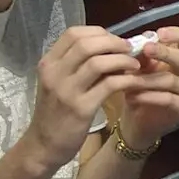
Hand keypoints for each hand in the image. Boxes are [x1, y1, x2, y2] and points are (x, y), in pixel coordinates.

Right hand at [25, 27, 147, 169]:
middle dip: (114, 43)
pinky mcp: (81, 108)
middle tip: (129, 49)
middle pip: (87, 43)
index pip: (73, 34)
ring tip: (134, 65)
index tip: (114, 41)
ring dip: (122, 60)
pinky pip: (109, 85)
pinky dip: (126, 80)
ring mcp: (67, 90)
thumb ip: (75, 65)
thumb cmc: (54, 112)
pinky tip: (134, 82)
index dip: (99, 32)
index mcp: (48, 63)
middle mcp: (54, 73)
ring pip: (99, 62)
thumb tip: (108, 47)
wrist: (43, 145)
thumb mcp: (57, 83)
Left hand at [116, 27, 178, 146]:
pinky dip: (148, 96)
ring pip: (170, 79)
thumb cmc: (141, 87)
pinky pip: (168, 98)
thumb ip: (142, 56)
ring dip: (146, 78)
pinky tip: (132, 95)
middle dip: (163, 52)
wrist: (139, 118)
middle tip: (146, 48)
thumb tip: (138, 42)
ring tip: (127, 78)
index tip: (160, 33)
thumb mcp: (140, 68)